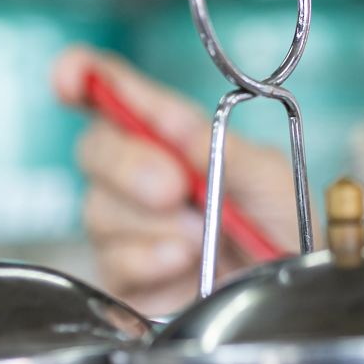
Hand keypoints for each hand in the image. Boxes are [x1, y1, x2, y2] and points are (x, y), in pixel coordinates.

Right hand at [53, 46, 298, 315]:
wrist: (291, 291)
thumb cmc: (283, 227)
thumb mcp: (270, 179)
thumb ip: (227, 151)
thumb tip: (180, 128)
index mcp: (174, 137)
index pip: (119, 97)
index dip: (84, 76)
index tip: (72, 72)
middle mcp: (141, 177)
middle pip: (95, 150)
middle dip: (129, 164)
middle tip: (173, 187)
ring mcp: (128, 228)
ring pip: (100, 208)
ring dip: (155, 221)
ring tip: (204, 237)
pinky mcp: (125, 277)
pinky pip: (113, 258)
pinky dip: (149, 257)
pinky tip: (184, 261)